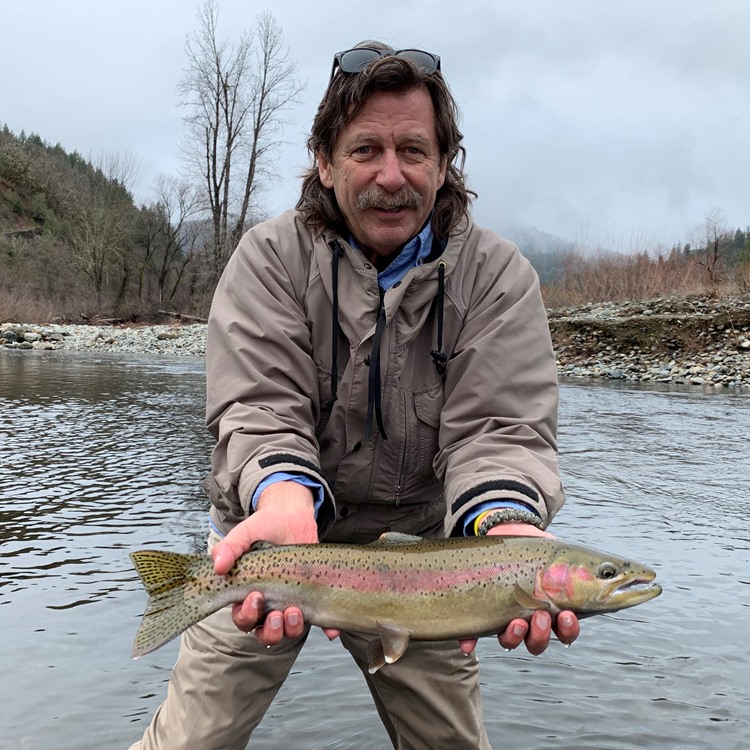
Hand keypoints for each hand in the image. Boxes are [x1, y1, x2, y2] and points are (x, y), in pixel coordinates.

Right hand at [211, 481, 339, 642]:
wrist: (291, 516)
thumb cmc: (263, 528)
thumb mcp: (244, 534)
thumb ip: (229, 548)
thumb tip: (218, 566)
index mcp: (248, 595)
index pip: (243, 619)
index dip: (247, 616)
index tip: (255, 597)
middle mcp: (269, 604)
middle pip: (265, 633)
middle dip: (271, 631)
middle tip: (278, 614)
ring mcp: (291, 601)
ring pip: (289, 631)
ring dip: (292, 629)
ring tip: (295, 611)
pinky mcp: (311, 597)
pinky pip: (320, 619)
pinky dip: (327, 629)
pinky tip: (332, 631)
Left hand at [459, 522, 579, 655]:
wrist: (509, 532)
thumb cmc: (540, 548)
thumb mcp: (560, 555)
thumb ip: (579, 567)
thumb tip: (622, 571)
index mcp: (556, 610)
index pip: (565, 633)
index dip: (568, 631)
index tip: (567, 615)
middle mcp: (532, 620)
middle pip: (539, 642)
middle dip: (542, 634)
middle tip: (542, 615)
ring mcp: (507, 617)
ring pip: (512, 641)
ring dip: (516, 636)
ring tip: (517, 620)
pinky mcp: (485, 610)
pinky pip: (475, 632)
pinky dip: (471, 639)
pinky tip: (468, 644)